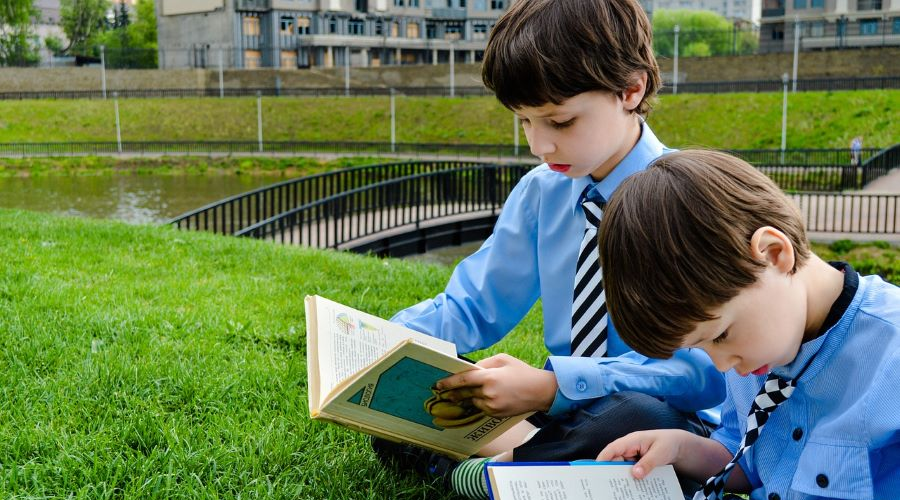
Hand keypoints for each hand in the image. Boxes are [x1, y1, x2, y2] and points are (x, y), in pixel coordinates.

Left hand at [434, 354, 557, 416]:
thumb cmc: (522, 371)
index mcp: (489, 377)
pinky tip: (476, 399)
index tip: (437, 384)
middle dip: (451, 393)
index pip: (462, 380)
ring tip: (456, 395)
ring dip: (464, 398)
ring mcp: (492, 405)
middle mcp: (489, 393)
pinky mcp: (496, 414)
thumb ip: (484, 364)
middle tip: (441, 392)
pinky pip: (480, 408)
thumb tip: (469, 370)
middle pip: (463, 394)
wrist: (540, 391)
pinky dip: (477, 403)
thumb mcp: (503, 360)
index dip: (448, 382)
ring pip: (471, 401)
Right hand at [597, 430, 691, 479]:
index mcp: (632, 440)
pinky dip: (629, 478)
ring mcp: (632, 456)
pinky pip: (629, 471)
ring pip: (621, 467)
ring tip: (621, 489)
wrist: (678, 446)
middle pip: (614, 460)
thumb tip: (635, 474)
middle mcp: (628, 448)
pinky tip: (632, 487)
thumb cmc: (669, 444)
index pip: (612, 449)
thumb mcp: (660, 453)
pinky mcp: (636, 463)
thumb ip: (648, 463)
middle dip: (611, 472)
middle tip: (609, 485)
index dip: (603, 459)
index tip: (596, 470)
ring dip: (621, 476)